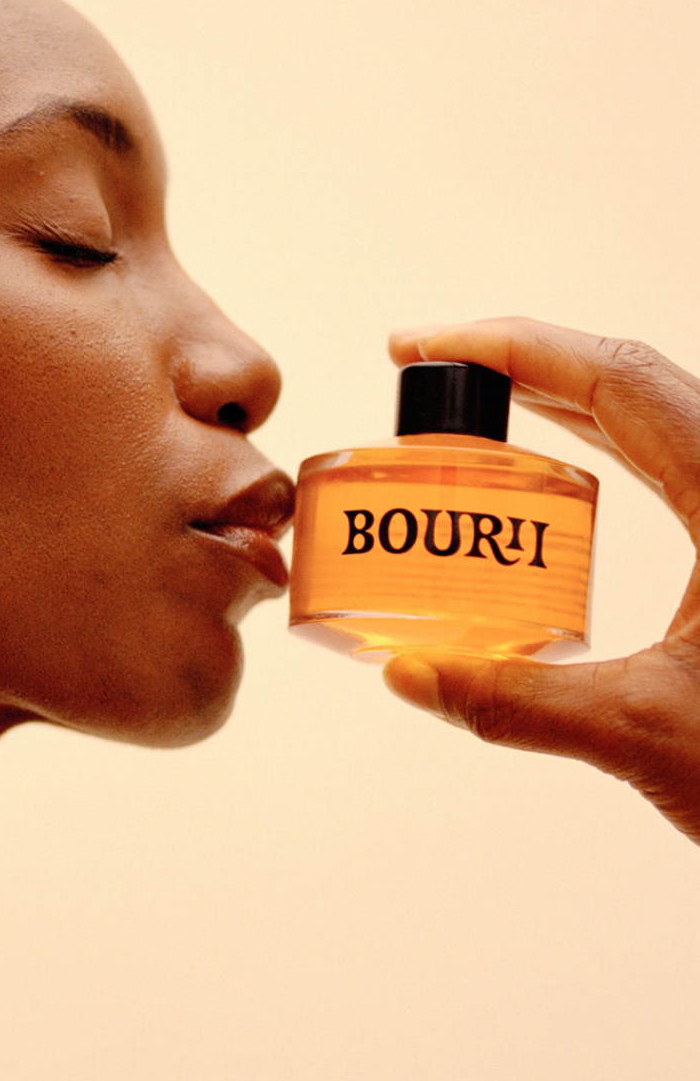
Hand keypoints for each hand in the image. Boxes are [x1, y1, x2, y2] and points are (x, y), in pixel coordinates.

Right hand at [383, 317, 699, 843]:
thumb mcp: (645, 732)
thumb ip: (520, 702)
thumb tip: (409, 676)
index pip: (613, 381)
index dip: (506, 348)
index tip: (421, 348)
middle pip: (630, 380)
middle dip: (520, 363)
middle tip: (428, 371)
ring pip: (655, 413)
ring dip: (561, 396)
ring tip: (477, 402)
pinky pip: (672, 456)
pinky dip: (604, 440)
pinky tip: (562, 461)